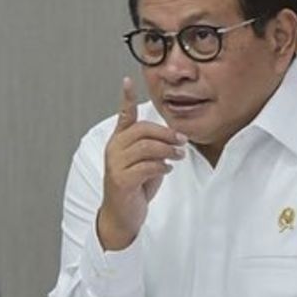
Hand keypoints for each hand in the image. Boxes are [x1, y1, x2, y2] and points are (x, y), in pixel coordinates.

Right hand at [97, 77, 185, 250]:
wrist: (122, 216)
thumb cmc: (135, 187)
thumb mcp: (145, 163)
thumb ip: (153, 148)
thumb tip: (173, 139)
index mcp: (119, 142)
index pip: (123, 116)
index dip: (125, 98)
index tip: (127, 81)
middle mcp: (114, 149)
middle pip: (142, 130)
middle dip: (166, 133)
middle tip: (182, 140)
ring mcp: (115, 164)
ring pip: (146, 147)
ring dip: (167, 150)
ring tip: (178, 156)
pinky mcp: (121, 179)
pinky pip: (146, 166)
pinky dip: (161, 166)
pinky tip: (167, 169)